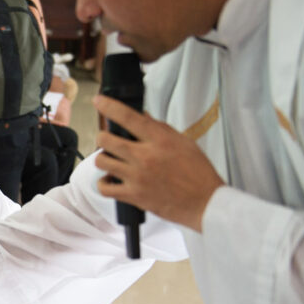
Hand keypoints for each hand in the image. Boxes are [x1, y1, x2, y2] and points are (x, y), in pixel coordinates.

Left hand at [95, 95, 224, 231]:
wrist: (204, 202)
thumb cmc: (198, 172)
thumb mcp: (184, 142)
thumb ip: (160, 129)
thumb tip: (141, 117)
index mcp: (160, 140)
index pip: (128, 117)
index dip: (109, 106)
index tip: (98, 101)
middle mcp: (145, 157)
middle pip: (106, 140)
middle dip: (103, 136)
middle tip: (109, 140)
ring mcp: (137, 177)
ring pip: (101, 161)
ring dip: (103, 159)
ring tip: (112, 160)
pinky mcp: (133, 196)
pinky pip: (104, 187)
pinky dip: (104, 183)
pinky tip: (111, 179)